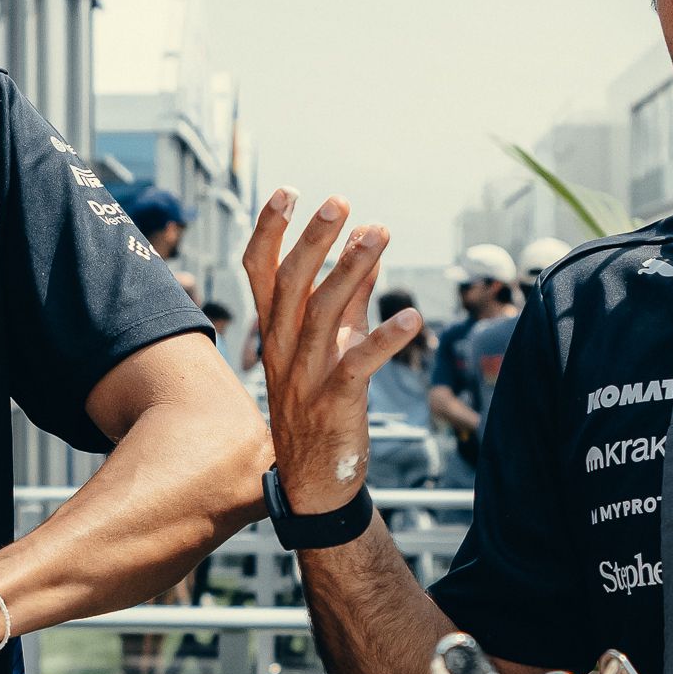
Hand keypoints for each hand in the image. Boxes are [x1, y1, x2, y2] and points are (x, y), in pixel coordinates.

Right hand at [241, 189, 419, 511]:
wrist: (315, 482)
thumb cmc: (321, 407)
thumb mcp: (330, 346)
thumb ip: (349, 300)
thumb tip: (368, 252)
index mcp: (275, 333)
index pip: (259, 273)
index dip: (270, 231)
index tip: (287, 191)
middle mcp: (283, 350)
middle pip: (291, 285)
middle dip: (313, 241)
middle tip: (338, 203)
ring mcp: (306, 377)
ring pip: (323, 316)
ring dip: (351, 272)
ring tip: (378, 234)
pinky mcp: (335, 403)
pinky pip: (358, 366)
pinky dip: (385, 340)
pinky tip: (413, 319)